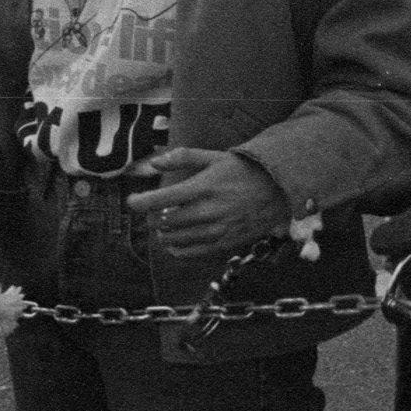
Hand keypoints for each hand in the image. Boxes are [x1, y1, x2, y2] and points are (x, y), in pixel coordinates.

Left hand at [126, 147, 291, 258]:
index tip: (131, 202)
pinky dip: (178, 249)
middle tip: (153, 212)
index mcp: (203, 187)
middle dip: (154, 218)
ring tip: (164, 226)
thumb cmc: (243, 169)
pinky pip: (193, 253)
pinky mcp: (225, 242)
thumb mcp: (214, 157)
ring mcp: (217, 229)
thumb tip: (154, 162)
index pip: (162, 200)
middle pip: (166, 222)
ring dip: (165, 233)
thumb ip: (182, 158)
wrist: (278, 189)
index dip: (141, 202)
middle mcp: (208, 211)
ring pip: (177, 239)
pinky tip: (174, 244)